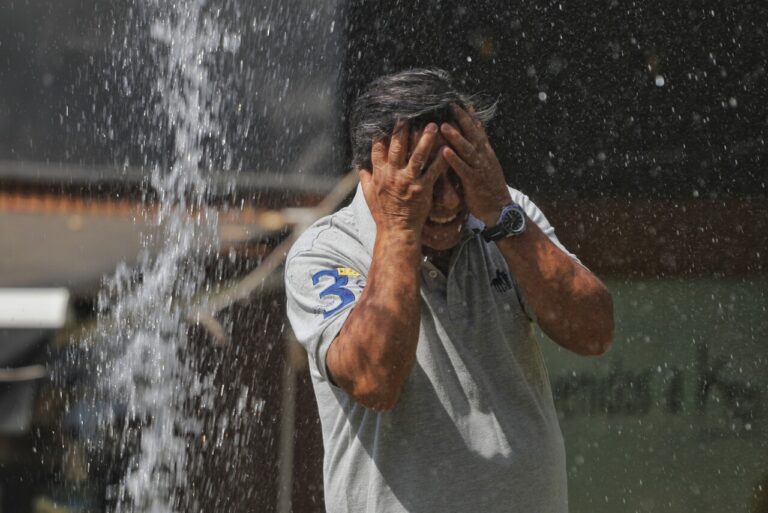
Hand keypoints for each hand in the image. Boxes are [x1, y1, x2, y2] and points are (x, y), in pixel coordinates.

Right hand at [360, 121, 448, 235]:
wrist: (397, 231)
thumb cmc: (383, 213)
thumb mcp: (368, 195)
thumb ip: (365, 178)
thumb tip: (359, 165)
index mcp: (379, 175)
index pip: (378, 149)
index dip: (382, 133)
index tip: (386, 119)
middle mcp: (393, 175)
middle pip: (398, 147)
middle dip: (403, 129)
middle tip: (409, 114)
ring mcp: (408, 181)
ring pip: (417, 155)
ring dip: (425, 139)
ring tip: (433, 125)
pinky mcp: (423, 189)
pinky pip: (433, 171)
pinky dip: (440, 160)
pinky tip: (447, 148)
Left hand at [440, 104, 511, 226]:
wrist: (499, 209)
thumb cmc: (489, 188)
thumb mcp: (487, 166)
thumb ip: (479, 151)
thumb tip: (476, 136)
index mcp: (486, 154)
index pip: (478, 131)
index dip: (470, 117)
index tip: (462, 103)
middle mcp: (484, 158)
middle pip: (473, 135)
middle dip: (462, 119)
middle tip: (451, 105)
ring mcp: (479, 169)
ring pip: (467, 149)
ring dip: (456, 137)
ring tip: (444, 125)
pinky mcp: (474, 181)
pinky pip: (463, 168)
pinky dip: (454, 159)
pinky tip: (445, 151)